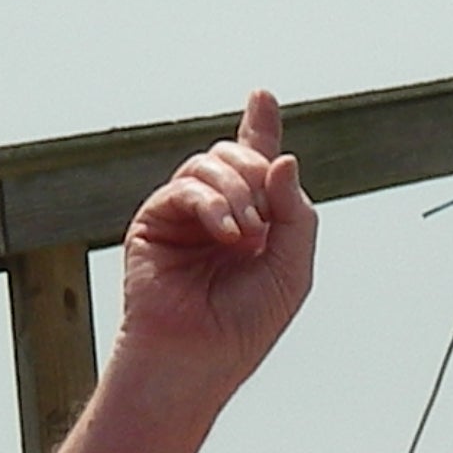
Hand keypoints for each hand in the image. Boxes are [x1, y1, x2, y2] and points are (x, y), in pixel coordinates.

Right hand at [117, 89, 317, 392]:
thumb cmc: (244, 324)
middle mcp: (219, 211)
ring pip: (211, 162)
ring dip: (238, 192)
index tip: (261, 95)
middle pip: (238, 155)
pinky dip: (211, 203)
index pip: (258, 165)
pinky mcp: (155, 219)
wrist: (199, 357)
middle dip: (258, 174)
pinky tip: (226, 233)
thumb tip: (284, 158)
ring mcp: (185, 213)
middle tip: (264, 221)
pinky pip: (186, 186)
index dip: (260, 127)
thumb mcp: (292, 268)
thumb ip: (297, 213)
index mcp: (255, 222)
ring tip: (245, 235)